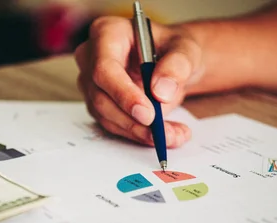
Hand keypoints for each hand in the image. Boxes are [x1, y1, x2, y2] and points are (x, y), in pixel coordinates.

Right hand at [74, 16, 203, 147]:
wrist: (172, 63)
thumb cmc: (173, 49)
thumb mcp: (185, 50)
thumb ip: (176, 66)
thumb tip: (161, 92)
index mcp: (107, 33)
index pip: (104, 68)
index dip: (123, 94)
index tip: (148, 114)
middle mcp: (92, 57)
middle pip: (101, 97)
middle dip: (132, 121)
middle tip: (162, 133)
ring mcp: (92, 84)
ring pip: (106, 116)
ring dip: (138, 132)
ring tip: (172, 135)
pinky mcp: (99, 105)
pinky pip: (114, 125)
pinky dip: (139, 134)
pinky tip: (164, 135)